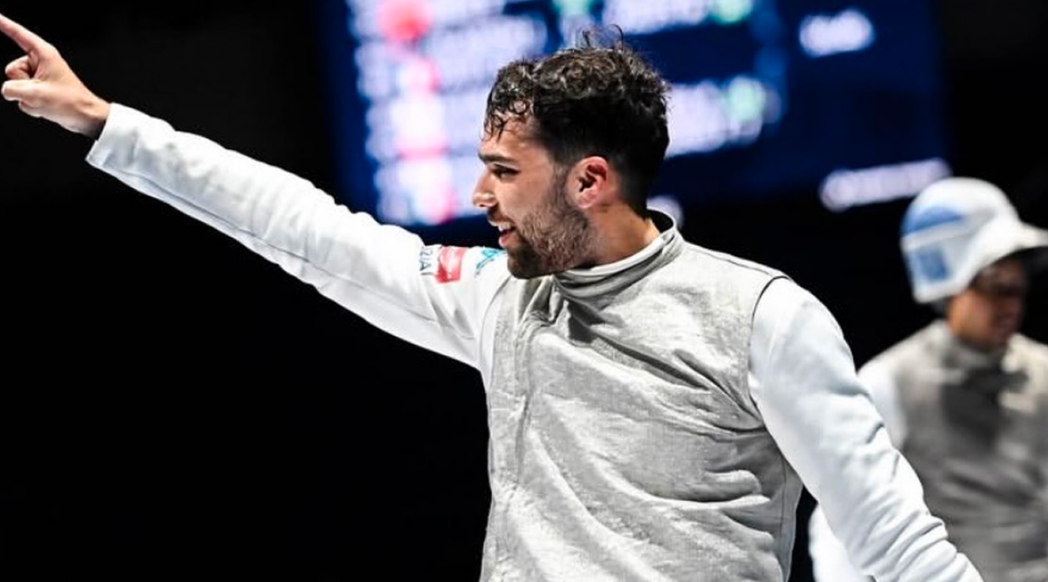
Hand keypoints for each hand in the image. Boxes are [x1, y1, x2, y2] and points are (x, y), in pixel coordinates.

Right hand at [0, 12, 109, 137]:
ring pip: (15, 86)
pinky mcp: (37, 88)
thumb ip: (12, 89)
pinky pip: (21, 96)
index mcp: (44, 54)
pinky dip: (31, 104)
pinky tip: (45, 106)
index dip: (5, 24)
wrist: (85, 117)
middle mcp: (39, 62)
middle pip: (12, 70)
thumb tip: (6, 90)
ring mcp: (38, 76)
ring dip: (27, 98)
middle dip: (22, 85)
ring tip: (46, 100)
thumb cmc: (69, 103)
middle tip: (42, 93)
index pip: (19, 35)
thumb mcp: (36, 95)